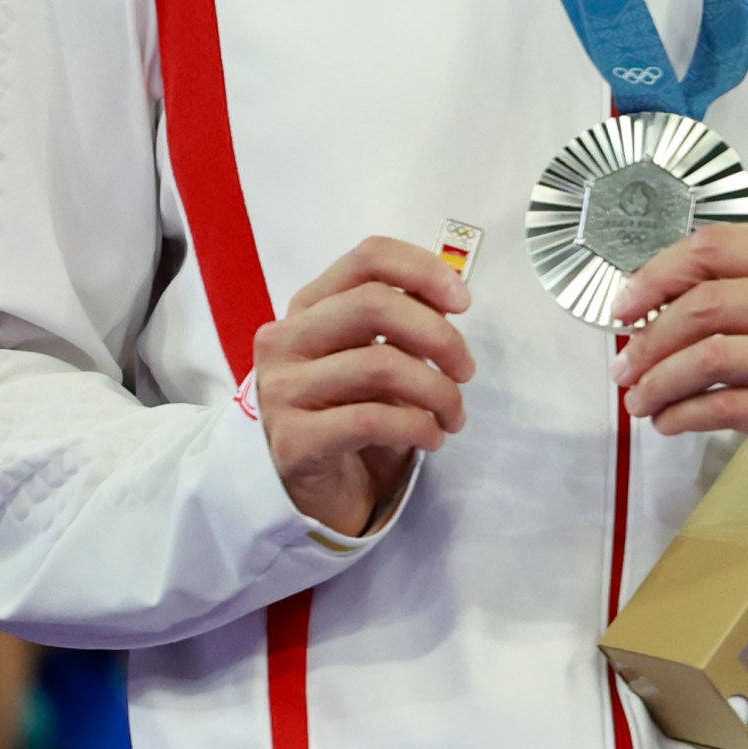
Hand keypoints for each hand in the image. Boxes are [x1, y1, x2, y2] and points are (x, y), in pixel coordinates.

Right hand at [254, 237, 475, 537]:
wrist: (317, 489)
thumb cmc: (353, 412)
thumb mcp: (378, 357)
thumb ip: (404, 322)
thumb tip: (451, 294)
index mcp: (308, 308)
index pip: (367, 259)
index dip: (423, 270)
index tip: (463, 302)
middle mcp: (284, 341)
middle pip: (374, 305)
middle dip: (439, 336)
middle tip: (466, 370)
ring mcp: (281, 390)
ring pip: (380, 365)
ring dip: (438, 392)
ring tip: (453, 416)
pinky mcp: (292, 440)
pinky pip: (372, 419)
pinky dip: (418, 427)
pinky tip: (432, 438)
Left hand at [609, 226, 747, 500]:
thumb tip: (665, 300)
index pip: (716, 249)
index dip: (655, 276)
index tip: (624, 307)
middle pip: (705, 307)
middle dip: (648, 341)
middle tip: (625, 368)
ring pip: (710, 359)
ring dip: (658, 382)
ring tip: (641, 400)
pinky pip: (730, 408)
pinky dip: (685, 415)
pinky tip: (671, 422)